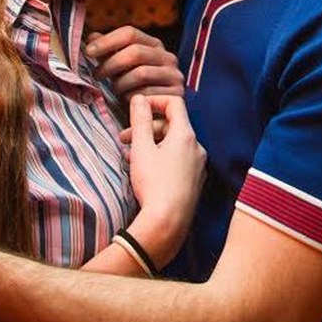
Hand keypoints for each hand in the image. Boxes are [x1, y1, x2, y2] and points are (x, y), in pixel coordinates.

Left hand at [86, 26, 184, 99]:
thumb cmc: (134, 88)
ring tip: (115, 91)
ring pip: (141, 73)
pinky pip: (149, 94)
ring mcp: (174, 76)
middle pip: (135, 52)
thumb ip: (108, 53)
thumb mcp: (120, 69)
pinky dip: (133, 99)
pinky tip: (128, 103)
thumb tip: (92, 37)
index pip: (130, 33)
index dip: (107, 41)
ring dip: (121, 84)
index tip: (88, 51)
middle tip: (97, 75)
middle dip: (111, 64)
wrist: (157, 114)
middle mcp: (167, 58)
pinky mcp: (176, 96)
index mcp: (154, 45)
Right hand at [124, 94, 205, 266]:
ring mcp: (198, 165)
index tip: (137, 108)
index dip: (154, 100)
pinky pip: (178, 160)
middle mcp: (197, 147)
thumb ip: (140, 120)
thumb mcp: (141, 148)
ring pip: (173, 144)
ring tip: (130, 156)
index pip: (174, 103)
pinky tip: (144, 170)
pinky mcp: (194, 181)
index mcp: (186, 135)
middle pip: (171, 125)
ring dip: (151, 144)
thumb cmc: (154, 184)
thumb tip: (139, 98)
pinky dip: (161, 158)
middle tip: (124, 138)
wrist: (167, 223)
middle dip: (146, 127)